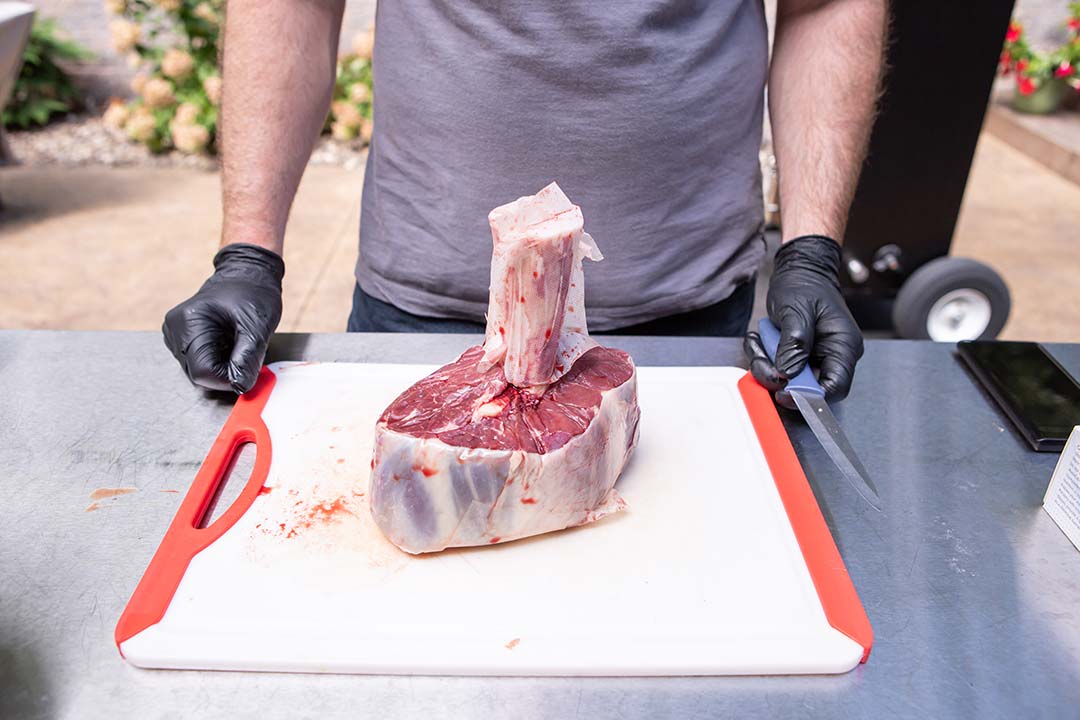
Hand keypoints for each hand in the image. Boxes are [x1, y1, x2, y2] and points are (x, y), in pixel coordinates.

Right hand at [163, 243, 284, 393]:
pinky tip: (226, 341)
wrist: (246, 274)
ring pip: (199, 370)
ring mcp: (175, 334)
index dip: (227, 378)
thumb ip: (248, 357)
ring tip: (235, 340)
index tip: (246, 370)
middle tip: (243, 348)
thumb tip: (241, 385)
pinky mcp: (181, 338)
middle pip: (198, 373)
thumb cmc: (252, 292)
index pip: (202, 371)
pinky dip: (217, 358)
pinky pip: (199, 361)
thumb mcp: (257, 325)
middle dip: (226, 370)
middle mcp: (175, 329)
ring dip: (222, 364)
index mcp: (189, 322)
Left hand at [744, 235, 862, 402]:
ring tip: (759, 342)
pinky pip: (779, 368)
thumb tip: (787, 373)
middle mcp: (832, 356)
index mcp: (843, 346)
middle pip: (808, 388)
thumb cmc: (805, 285)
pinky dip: (764, 358)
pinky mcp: (798, 356)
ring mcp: (815, 358)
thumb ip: (794, 344)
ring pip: (789, 380)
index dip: (809, 397)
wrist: (799, 270)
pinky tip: (759, 341)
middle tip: (762, 361)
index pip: (835, 388)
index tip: (783, 392)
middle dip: (779, 378)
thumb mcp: (797, 311)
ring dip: (767, 365)